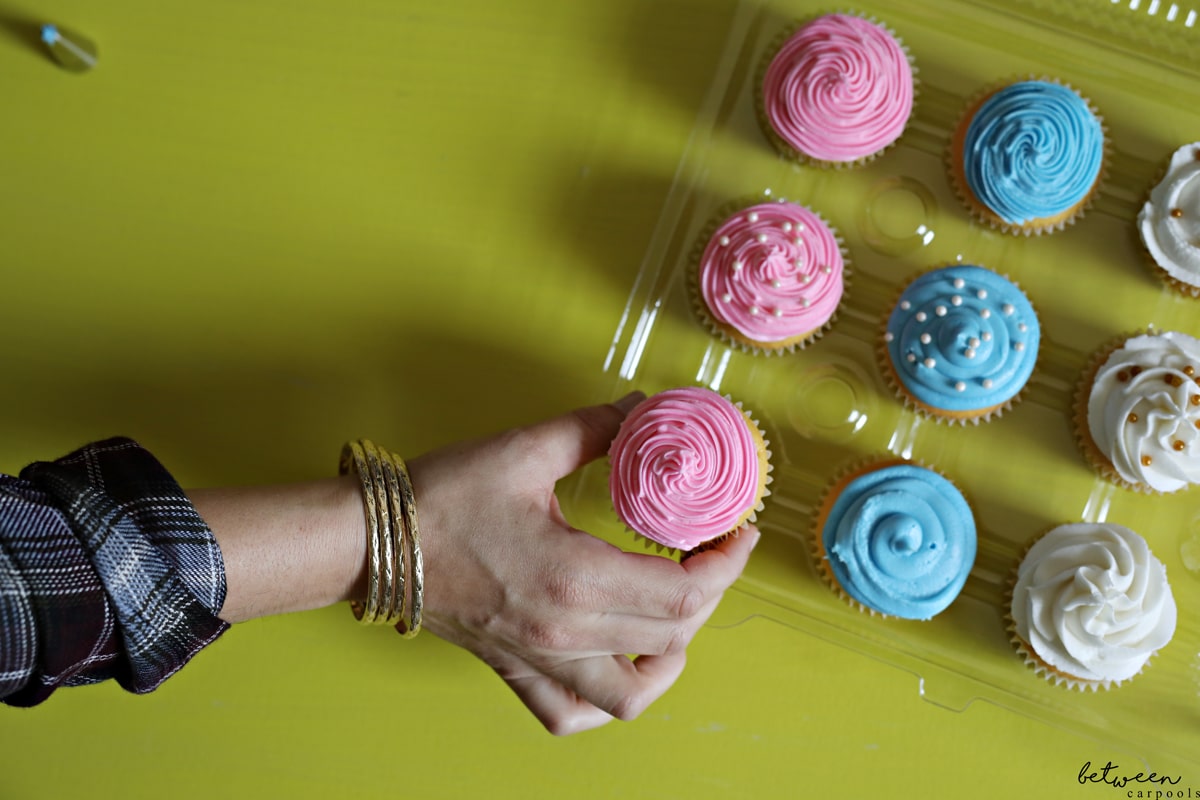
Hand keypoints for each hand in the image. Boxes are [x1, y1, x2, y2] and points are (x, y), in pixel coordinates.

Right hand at [408, 392, 759, 734]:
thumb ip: (596, 427)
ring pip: (633, 694)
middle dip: (709, 591)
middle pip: (674, 635)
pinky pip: (570, 713)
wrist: (370, 541)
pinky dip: (607, 702)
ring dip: (671, 656)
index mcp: (575, 578)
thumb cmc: (441, 497)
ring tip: (676, 613)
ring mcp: (539, 659)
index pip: (685, 592)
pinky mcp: (514, 669)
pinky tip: (618, 665)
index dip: (726, 563)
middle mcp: (564, 632)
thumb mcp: (525, 449)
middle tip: (710, 549)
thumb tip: (644, 410)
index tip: (736, 530)